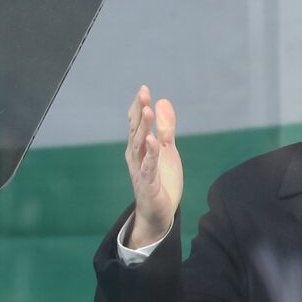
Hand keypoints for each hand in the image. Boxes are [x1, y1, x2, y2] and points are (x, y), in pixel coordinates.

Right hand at [124, 85, 182, 248]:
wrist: (159, 212)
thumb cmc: (161, 180)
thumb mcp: (167, 150)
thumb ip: (166, 128)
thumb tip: (163, 102)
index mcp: (139, 146)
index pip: (137, 123)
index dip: (139, 106)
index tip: (144, 89)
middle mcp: (135, 155)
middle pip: (136, 130)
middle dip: (139, 111)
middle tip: (143, 93)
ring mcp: (140, 169)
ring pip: (140, 145)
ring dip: (143, 128)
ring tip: (147, 111)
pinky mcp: (147, 183)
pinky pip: (148, 166)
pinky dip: (150, 153)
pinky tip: (153, 141)